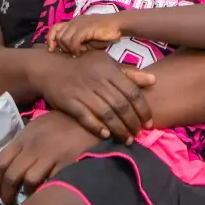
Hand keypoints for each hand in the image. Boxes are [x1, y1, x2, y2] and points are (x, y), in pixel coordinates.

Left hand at [0, 111, 99, 204]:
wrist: (89, 118)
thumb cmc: (62, 122)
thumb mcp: (38, 126)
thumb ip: (23, 144)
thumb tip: (10, 165)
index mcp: (24, 138)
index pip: (0, 162)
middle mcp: (34, 146)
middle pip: (11, 176)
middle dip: (6, 195)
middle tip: (9, 203)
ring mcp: (51, 154)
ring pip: (29, 182)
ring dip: (26, 196)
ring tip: (28, 200)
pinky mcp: (67, 162)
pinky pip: (51, 183)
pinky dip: (46, 191)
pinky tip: (46, 194)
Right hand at [32, 49, 155, 143]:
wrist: (50, 69)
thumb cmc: (84, 67)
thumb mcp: (106, 64)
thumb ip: (129, 73)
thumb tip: (154, 80)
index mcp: (109, 70)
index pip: (132, 92)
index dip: (143, 110)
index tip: (149, 123)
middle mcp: (97, 80)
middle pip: (121, 105)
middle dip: (132, 123)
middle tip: (138, 134)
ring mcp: (83, 91)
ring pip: (106, 113)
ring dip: (119, 129)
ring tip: (127, 140)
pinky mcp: (69, 101)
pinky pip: (86, 117)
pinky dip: (97, 127)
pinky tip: (106, 135)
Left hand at [47, 14, 121, 54]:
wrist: (118, 25)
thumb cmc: (105, 33)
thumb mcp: (88, 40)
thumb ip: (78, 44)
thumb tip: (69, 54)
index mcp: (74, 22)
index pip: (55, 28)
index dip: (50, 39)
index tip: (52, 50)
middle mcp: (74, 21)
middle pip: (59, 35)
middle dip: (62, 47)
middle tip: (73, 53)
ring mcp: (79, 23)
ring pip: (64, 38)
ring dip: (69, 48)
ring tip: (78, 53)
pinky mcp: (86, 28)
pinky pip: (73, 40)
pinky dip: (74, 48)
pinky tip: (80, 53)